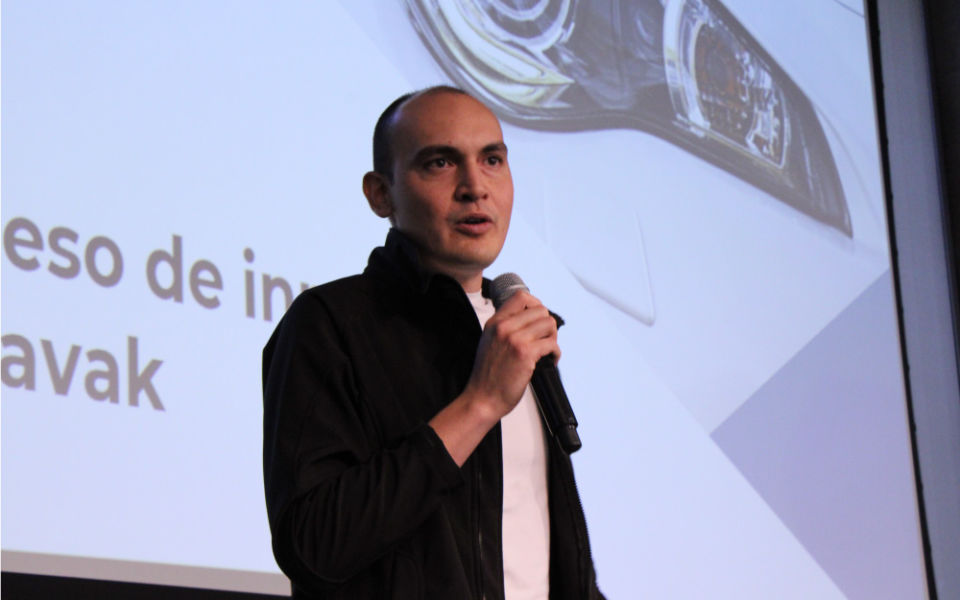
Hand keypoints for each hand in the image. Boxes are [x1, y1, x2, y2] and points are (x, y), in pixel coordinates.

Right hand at [463, 290, 559, 418]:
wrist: (482, 398)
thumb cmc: (487, 375)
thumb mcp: (489, 342)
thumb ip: (504, 328)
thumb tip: (530, 320)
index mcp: (495, 322)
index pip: (521, 296)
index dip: (536, 305)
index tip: (538, 320)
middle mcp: (504, 327)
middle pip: (540, 310)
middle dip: (547, 325)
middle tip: (545, 339)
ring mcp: (515, 339)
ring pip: (549, 324)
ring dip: (553, 337)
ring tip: (547, 350)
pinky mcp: (525, 354)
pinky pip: (552, 343)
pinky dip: (556, 353)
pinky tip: (550, 361)